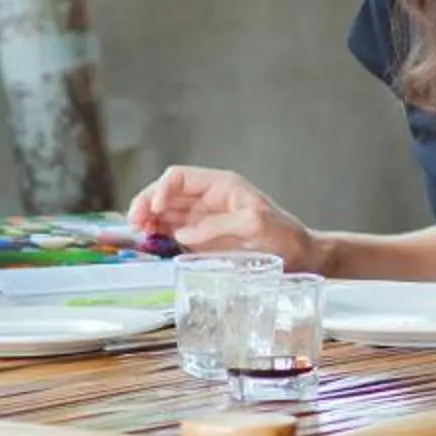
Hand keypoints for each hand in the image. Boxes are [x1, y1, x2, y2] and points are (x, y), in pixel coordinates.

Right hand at [126, 165, 319, 270]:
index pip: (179, 177)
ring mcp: (202, 219)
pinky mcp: (201, 239)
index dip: (161, 190)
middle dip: (146, 204)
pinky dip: (156, 235)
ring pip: (163, 212)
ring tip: (137, 234)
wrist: (301, 257)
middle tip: (135, 224)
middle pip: (165, 193)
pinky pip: (171, 232)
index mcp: (220, 186)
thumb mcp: (257, 226)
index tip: (153, 209)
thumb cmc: (285, 236)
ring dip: (146, 220)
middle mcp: (207, 199)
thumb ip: (220, 226)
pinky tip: (148, 242)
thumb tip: (184, 234)